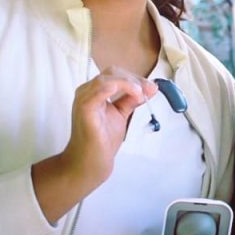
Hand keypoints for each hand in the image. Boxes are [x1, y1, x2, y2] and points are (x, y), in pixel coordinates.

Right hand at [62, 67, 156, 184]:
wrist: (90, 161)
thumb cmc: (102, 139)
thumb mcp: (121, 114)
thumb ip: (132, 100)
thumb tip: (150, 88)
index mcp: (94, 91)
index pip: (115, 74)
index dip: (134, 78)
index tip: (151, 88)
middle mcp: (86, 92)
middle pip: (112, 73)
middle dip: (134, 79)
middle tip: (149, 90)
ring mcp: (83, 100)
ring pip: (106, 79)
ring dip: (128, 83)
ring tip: (140, 94)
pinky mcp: (85, 110)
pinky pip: (97, 92)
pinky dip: (113, 87)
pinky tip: (127, 90)